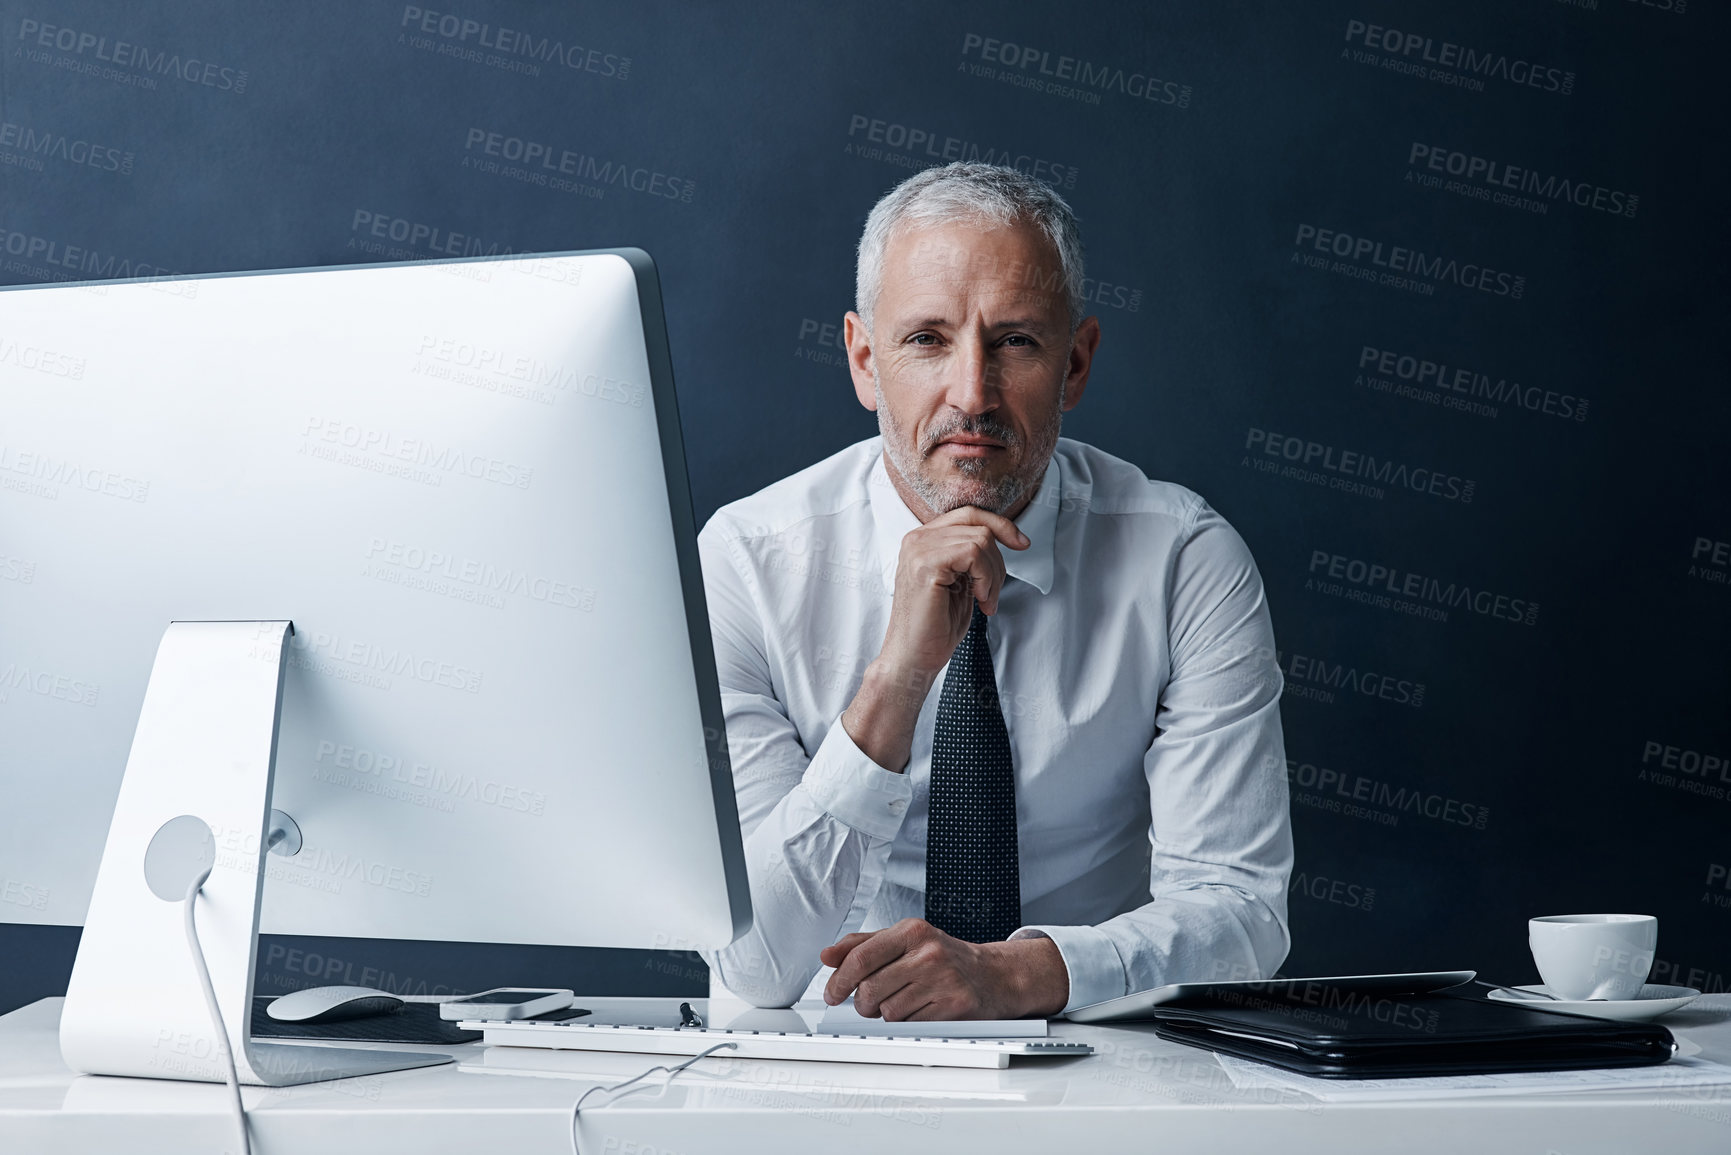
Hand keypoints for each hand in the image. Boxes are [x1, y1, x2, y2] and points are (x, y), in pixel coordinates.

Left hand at [818, 918, 1068, 1020]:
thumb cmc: (945, 956)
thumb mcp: (905, 939)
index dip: (839, 980)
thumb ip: (863, 944)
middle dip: (864, 1003)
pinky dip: (910, 1023)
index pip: (861, 956)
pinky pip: (911, 1026)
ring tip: (906, 1000)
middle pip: (870, 990)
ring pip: (888, 1013)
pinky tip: (923, 1009)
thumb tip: (828, 956)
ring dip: (889, 1014)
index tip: (832, 993)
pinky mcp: (954, 1007)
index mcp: (912, 931)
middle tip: (871, 1001)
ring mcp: (943, 980)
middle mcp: (928, 953)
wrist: (995, 974)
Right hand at [841, 507, 1026, 771]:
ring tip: (985, 602)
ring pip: (981, 540)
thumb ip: (971, 556)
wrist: (913, 659)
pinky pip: (974, 554)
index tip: (1023, 544)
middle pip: (978, 525)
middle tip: (992, 594)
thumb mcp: (960, 582)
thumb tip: (1002, 536)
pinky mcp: (926, 564)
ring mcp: (919, 549)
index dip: (1001, 525)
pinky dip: (986, 578)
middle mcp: (917, 538)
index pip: (969, 514)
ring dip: (993, 575)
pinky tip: (979, 600)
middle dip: (998, 560)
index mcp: (923, 539)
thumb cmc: (935, 627)